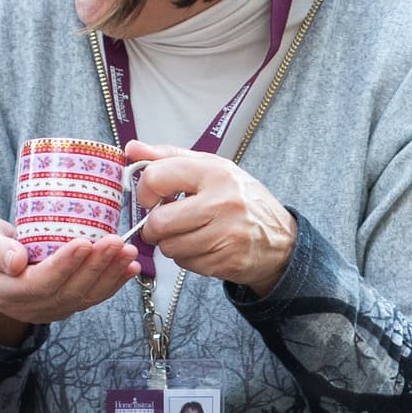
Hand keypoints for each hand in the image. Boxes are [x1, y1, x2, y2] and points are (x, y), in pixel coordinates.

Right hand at [0, 214, 137, 345]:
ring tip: (128, 253)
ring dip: (110, 275)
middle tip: (116, 242)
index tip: (83, 242)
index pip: (40, 282)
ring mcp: (51, 309)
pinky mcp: (66, 304)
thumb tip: (16, 261)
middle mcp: (32, 306)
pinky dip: (114, 283)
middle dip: (95, 266)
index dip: (64, 265)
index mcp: (6, 292)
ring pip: (85, 296)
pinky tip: (130, 268)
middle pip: (69, 291)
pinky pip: (92, 297)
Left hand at [123, 142, 296, 288]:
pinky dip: (188, 258)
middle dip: (154, 227)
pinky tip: (204, 247)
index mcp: (215, 172)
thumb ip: (168, 157)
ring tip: (189, 234)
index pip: (156, 177)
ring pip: (169, 247)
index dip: (144, 191)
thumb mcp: (210, 168)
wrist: (280, 238)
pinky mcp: (228, 260)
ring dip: (171, 244)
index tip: (150, 198)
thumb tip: (131, 148)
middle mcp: (223, 202)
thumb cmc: (241, 199)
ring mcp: (227, 234)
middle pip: (159, 222)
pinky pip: (186, 264)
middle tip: (165, 223)